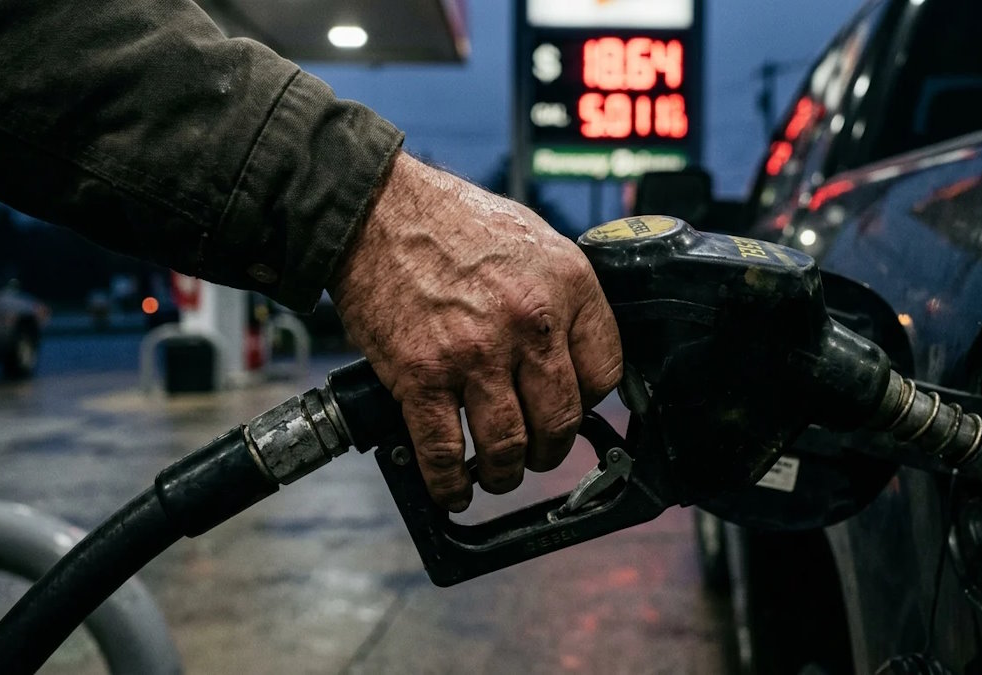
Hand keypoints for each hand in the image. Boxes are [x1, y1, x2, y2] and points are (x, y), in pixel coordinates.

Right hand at [329, 152, 622, 511]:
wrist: (376, 211)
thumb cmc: (451, 221)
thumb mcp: (535, 241)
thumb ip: (561, 297)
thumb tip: (574, 351)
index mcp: (568, 287)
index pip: (605, 373)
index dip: (590, 403)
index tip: (574, 411)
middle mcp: (529, 324)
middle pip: (561, 421)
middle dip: (550, 450)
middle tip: (537, 453)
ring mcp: (476, 355)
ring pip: (509, 447)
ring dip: (504, 472)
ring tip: (497, 472)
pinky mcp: (423, 377)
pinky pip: (445, 452)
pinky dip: (449, 483)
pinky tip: (452, 489)